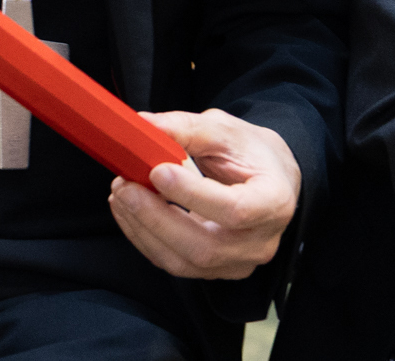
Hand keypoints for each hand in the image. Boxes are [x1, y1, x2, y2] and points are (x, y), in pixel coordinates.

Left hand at [109, 109, 300, 279]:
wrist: (269, 179)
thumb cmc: (251, 153)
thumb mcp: (225, 130)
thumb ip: (186, 128)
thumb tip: (142, 125)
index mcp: (273, 202)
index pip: (236, 209)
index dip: (193, 195)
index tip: (157, 170)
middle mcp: (260, 242)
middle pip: (205, 247)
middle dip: (156, 218)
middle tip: (125, 185)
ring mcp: (237, 262)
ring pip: (184, 262)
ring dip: (144, 228)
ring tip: (121, 193)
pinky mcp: (214, 270)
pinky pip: (174, 263)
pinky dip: (145, 237)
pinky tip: (128, 210)